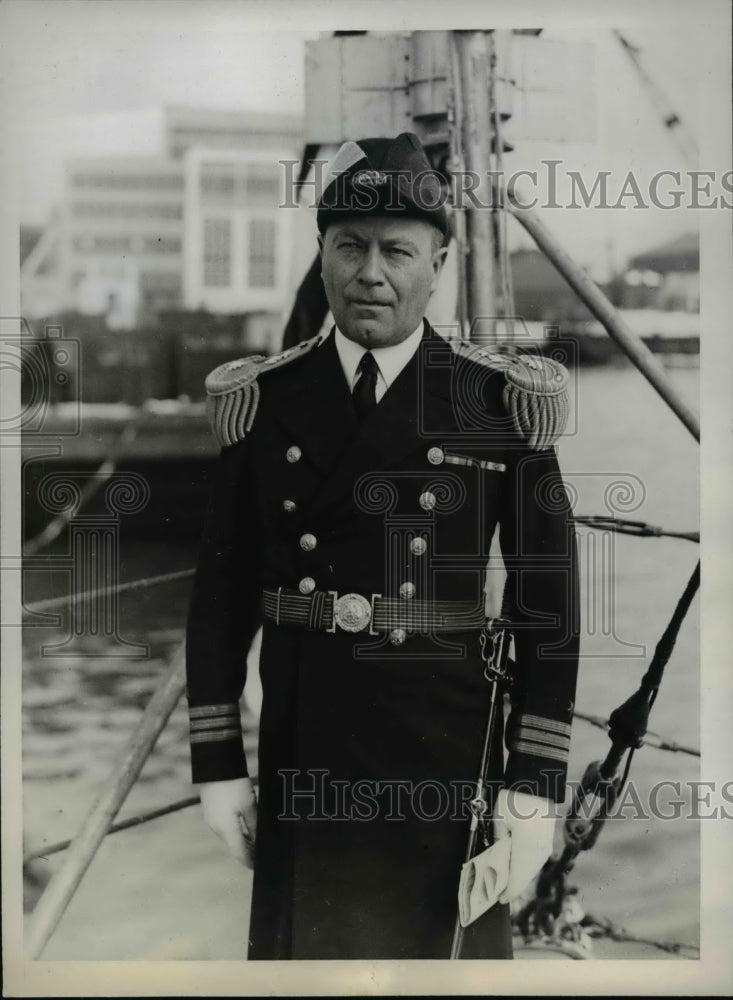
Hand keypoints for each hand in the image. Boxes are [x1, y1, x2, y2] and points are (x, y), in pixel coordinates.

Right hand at [199, 776, 256, 867]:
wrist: (216, 765)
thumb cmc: (234, 785)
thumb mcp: (249, 806)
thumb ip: (254, 825)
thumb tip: (259, 841)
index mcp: (226, 830)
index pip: (239, 853)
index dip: (249, 862)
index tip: (259, 868)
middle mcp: (216, 828)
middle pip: (233, 846)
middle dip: (247, 852)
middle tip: (261, 858)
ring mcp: (212, 819)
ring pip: (229, 837)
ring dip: (241, 842)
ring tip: (256, 845)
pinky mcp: (211, 811)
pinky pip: (224, 827)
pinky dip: (235, 832)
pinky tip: (245, 829)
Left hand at [492, 788, 555, 903]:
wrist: (536, 782)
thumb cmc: (514, 799)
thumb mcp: (499, 820)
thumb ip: (498, 842)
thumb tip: (497, 857)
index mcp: (525, 851)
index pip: (516, 880)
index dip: (507, 892)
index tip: (498, 899)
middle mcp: (538, 853)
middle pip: (525, 878)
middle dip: (512, 887)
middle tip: (499, 892)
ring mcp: (545, 847)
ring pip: (531, 870)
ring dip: (519, 877)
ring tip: (506, 881)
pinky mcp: (547, 840)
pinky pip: (536, 861)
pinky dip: (526, 867)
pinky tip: (518, 867)